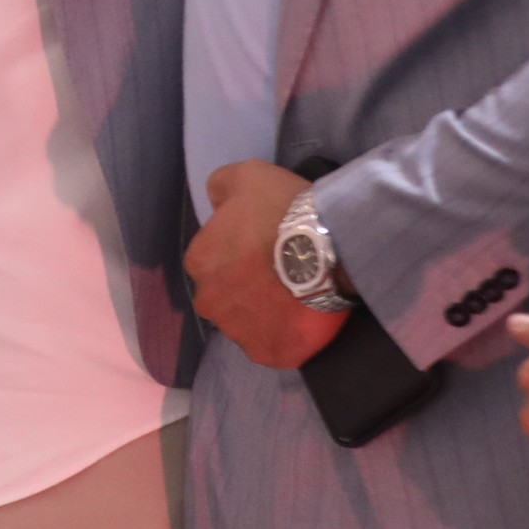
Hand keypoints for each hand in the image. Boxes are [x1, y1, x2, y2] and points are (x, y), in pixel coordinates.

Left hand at [186, 161, 347, 369]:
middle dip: (244, 286)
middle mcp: (209, 301)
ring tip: (293, 295)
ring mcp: (238, 331)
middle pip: (225, 294)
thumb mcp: (246, 175)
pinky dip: (282, 335)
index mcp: (199, 262)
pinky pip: (270, 345)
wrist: (329, 247)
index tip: (260, 247)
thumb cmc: (283, 210)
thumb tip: (216, 203)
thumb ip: (221, 187)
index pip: (211, 260)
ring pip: (246, 322)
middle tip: (278, 272)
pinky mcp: (267, 353)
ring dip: (262, 312)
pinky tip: (300, 318)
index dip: (236, 253)